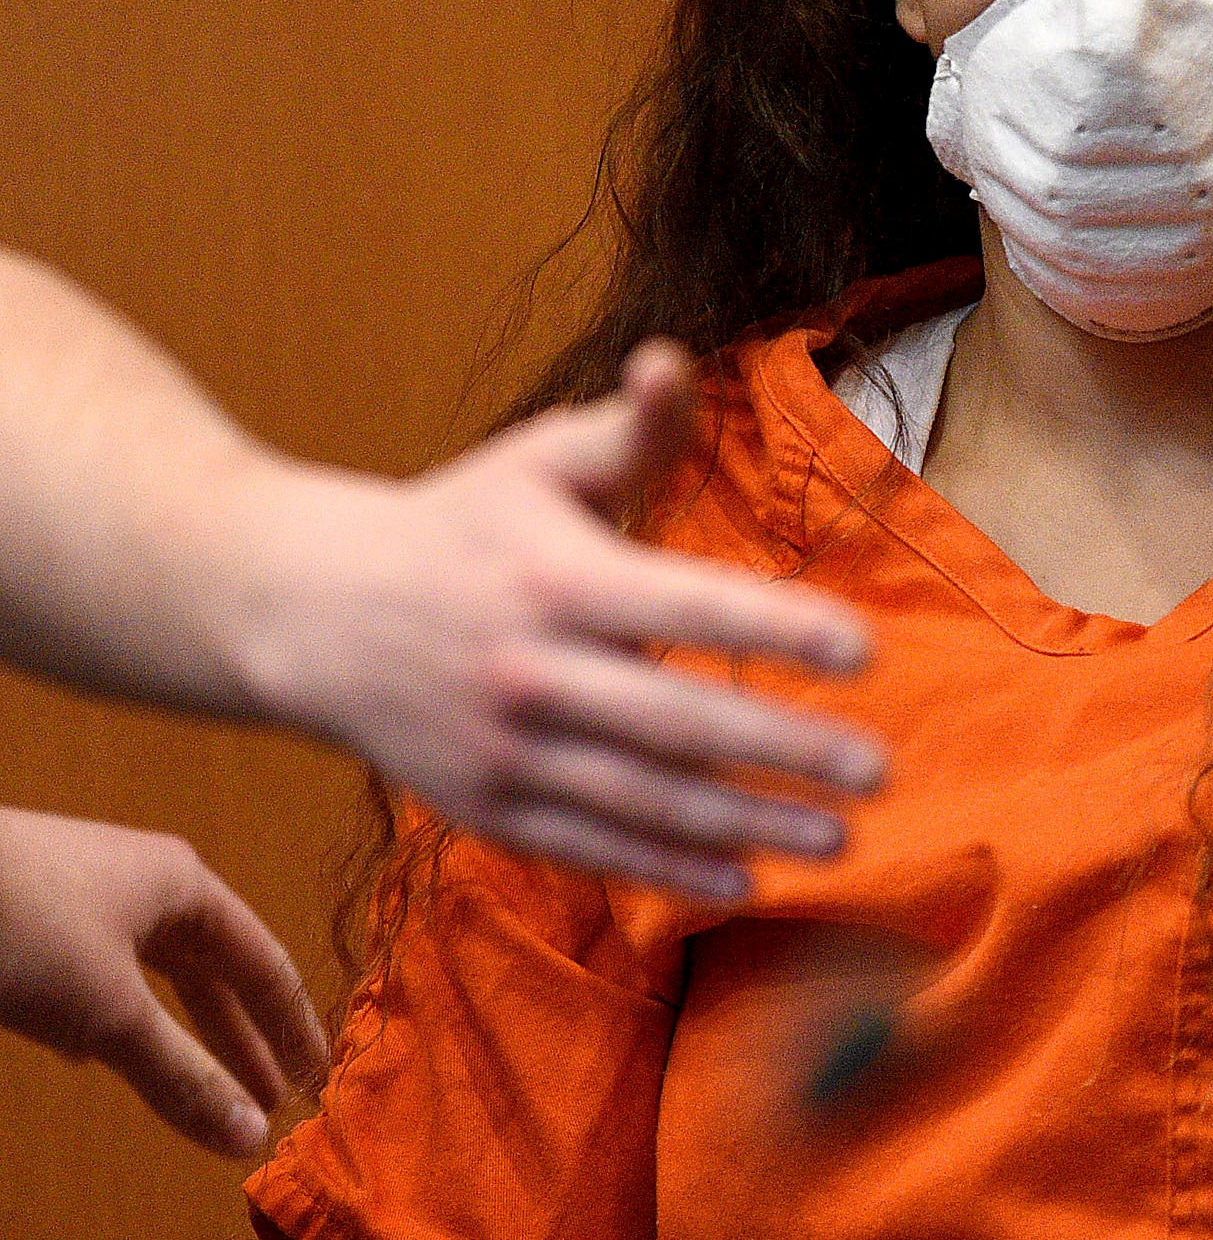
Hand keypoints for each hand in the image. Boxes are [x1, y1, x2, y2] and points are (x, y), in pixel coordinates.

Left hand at [0, 807, 325, 1155]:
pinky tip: (83, 1048)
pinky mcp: (32, 913)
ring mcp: (85, 893)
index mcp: (185, 886)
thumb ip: (181, 1076)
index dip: (292, 1025)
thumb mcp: (108, 1014)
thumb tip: (249, 1138)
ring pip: (148, 972)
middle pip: (210, 970)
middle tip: (266, 1098)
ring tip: (189, 1081)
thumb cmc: (25, 929)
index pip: (264, 964)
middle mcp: (146, 881)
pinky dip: (107, 1014)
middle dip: (235, 1038)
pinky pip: (94, 969)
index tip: (317, 1078)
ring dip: (171, 1030)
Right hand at [222, 342, 885, 900]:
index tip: (866, 651)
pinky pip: (590, 847)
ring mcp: (505, 750)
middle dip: (784, 750)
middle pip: (676, 719)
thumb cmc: (459, 523)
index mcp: (557, 580)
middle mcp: (530, 672)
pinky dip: (668, 869)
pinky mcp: (486, 805)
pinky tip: (745, 880)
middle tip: (878, 769)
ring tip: (839, 838)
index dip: (777, 629)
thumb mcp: (537, 464)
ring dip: (748, 824)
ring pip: (643, 799)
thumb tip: (674, 359)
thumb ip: (627, 429)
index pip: (687, 604)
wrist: (307, 612)